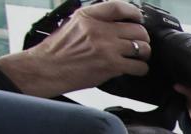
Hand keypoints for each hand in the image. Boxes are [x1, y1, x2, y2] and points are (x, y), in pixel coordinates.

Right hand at [0, 0, 149, 98]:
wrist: (46, 69)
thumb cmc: (57, 50)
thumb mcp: (73, 24)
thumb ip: (94, 20)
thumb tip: (116, 21)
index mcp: (88, 16)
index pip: (119, 7)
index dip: (134, 12)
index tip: (138, 18)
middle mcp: (99, 29)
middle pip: (137, 29)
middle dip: (142, 36)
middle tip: (140, 42)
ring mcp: (107, 48)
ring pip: (142, 47)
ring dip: (144, 53)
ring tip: (139, 56)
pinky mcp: (111, 65)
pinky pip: (139, 66)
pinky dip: (140, 68)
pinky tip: (135, 68)